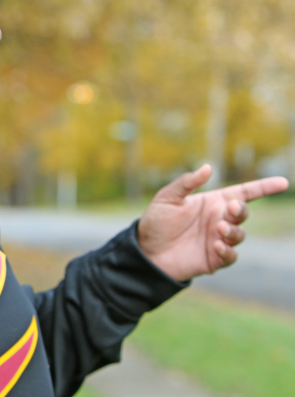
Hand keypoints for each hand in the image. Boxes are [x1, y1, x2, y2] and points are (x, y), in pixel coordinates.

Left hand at [138, 164, 288, 281]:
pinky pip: (230, 256)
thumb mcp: (167, 198)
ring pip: (239, 235)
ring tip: (218, 229)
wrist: (146, 251)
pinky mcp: (214, 259)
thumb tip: (208, 168)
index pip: (244, 193)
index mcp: (212, 202)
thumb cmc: (156, 221)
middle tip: (230, 209)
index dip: (264, 187)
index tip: (283, 183)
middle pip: (243, 213)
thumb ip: (186, 183)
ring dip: (233, 231)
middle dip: (241, 210)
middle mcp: (219, 220)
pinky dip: (228, 251)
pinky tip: (217, 245)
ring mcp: (218, 239)